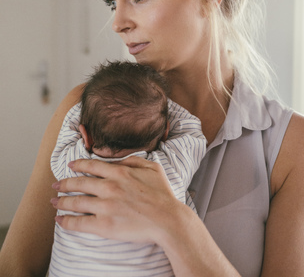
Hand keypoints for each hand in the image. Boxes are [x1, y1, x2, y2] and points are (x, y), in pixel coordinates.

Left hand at [51, 156, 178, 242]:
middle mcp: (109, 187)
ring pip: (76, 202)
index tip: (70, 166)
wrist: (168, 219)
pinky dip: (66, 221)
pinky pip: (79, 222)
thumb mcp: (152, 168)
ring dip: (62, 202)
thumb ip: (134, 160)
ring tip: (54, 202)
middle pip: (79, 183)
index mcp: (119, 172)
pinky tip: (60, 220)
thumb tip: (120, 160)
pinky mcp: (104, 225)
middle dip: (64, 183)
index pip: (91, 165)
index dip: (78, 165)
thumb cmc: (162, 194)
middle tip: (56, 185)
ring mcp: (105, 206)